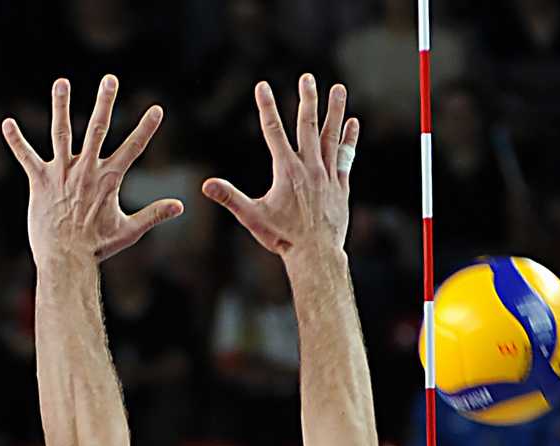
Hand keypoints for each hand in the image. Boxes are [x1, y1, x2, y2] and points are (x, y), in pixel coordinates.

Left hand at [0, 76, 181, 265]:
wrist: (65, 260)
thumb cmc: (97, 248)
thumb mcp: (129, 231)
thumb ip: (154, 214)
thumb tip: (180, 207)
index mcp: (109, 179)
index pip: (133, 148)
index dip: (146, 128)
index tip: (157, 109)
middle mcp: (85, 170)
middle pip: (98, 129)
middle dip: (105, 102)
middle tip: (110, 79)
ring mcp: (61, 173)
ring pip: (62, 132)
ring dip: (61, 106)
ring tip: (61, 82)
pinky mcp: (40, 182)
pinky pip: (26, 157)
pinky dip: (16, 140)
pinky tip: (7, 123)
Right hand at [202, 76, 357, 258]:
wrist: (315, 254)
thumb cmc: (282, 238)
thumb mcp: (252, 217)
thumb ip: (230, 197)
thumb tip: (206, 185)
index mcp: (286, 171)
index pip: (272, 131)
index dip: (266, 107)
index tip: (262, 86)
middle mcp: (309, 167)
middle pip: (307, 125)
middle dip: (306, 99)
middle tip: (306, 78)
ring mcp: (327, 175)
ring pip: (331, 135)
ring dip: (335, 110)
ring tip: (338, 88)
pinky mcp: (341, 185)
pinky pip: (346, 156)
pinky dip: (349, 139)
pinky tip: (353, 122)